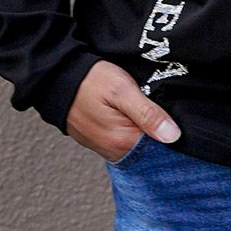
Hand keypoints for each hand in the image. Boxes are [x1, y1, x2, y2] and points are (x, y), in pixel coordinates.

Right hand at [66, 60, 181, 160]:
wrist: (58, 78)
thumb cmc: (90, 81)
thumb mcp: (122, 90)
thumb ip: (147, 114)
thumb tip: (173, 135)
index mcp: (123, 143)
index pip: (162, 145)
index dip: (170, 126)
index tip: (169, 109)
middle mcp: (115, 152)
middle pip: (150, 145)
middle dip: (157, 127)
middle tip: (152, 101)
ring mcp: (106, 147)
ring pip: (137, 141)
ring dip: (143, 126)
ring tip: (140, 104)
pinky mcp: (100, 140)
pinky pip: (123, 138)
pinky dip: (130, 126)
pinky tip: (129, 111)